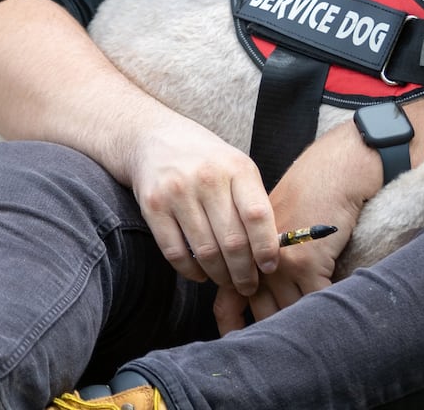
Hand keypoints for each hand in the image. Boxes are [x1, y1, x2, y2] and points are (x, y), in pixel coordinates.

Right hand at [127, 119, 278, 295]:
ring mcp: (178, 192)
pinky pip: (175, 252)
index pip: (257, 215)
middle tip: (248, 286)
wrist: (155, 138)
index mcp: (237, 168)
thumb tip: (270, 252)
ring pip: (205, 251)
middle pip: (232, 241)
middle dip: (243, 273)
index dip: (266, 248)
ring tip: (227, 282)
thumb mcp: (236, 167)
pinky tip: (201, 274)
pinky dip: (191, 271)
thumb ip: (252, 202)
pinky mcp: (152, 207)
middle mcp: (208, 178)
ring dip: (220, 276)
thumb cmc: (207, 160)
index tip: (269, 268)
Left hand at [213, 122, 373, 333]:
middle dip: (272, 334)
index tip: (239, 345)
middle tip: (281, 347)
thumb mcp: (269, 225)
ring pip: (289, 314)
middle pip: (260, 315)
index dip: (232, 328)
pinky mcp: (308, 264)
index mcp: (243, 254)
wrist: (330, 172)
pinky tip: (333, 314)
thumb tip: (253, 297)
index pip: (226, 302)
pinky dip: (326, 310)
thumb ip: (256, 258)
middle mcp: (255, 262)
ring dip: (302, 325)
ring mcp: (280, 265)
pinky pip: (316, 302)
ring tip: (311, 335)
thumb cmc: (304, 197)